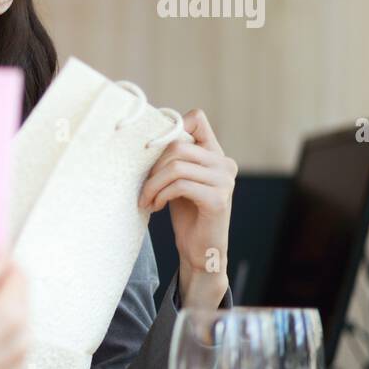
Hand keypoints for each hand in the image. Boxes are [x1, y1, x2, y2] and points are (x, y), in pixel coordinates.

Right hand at [0, 251, 27, 368]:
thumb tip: (2, 256)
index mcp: (11, 314)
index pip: (19, 275)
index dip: (1, 269)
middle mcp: (24, 339)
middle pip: (21, 302)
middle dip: (0, 298)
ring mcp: (21, 363)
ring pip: (18, 327)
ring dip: (1, 323)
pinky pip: (14, 353)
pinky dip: (0, 348)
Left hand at [138, 108, 235, 307]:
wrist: (201, 250)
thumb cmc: (186, 213)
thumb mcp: (178, 179)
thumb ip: (173, 158)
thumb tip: (145, 138)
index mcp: (216, 153)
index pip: (196, 118)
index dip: (171, 127)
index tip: (151, 152)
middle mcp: (225, 163)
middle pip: (177, 145)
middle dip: (152, 167)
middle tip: (143, 188)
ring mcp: (224, 180)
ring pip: (175, 167)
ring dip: (152, 184)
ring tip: (147, 200)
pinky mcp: (217, 199)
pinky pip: (180, 185)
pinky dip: (161, 195)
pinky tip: (157, 206)